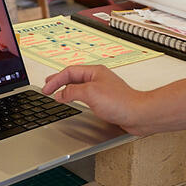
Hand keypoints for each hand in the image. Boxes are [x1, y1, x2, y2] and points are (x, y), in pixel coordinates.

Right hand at [41, 65, 155, 134]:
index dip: (55, 80)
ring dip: (66, 89)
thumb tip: (61, 94)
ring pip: (79, 86)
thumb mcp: (90, 93)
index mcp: (95, 72)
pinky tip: (75, 101)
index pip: (69, 72)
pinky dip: (75, 97)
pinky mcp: (105, 100)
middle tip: (47, 85)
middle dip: (59, 81)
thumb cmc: (121, 102)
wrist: (138, 114)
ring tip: (57, 93)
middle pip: (73, 76)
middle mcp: (98, 78)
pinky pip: (85, 95)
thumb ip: (72, 92)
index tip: (46, 88)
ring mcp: (102, 89)